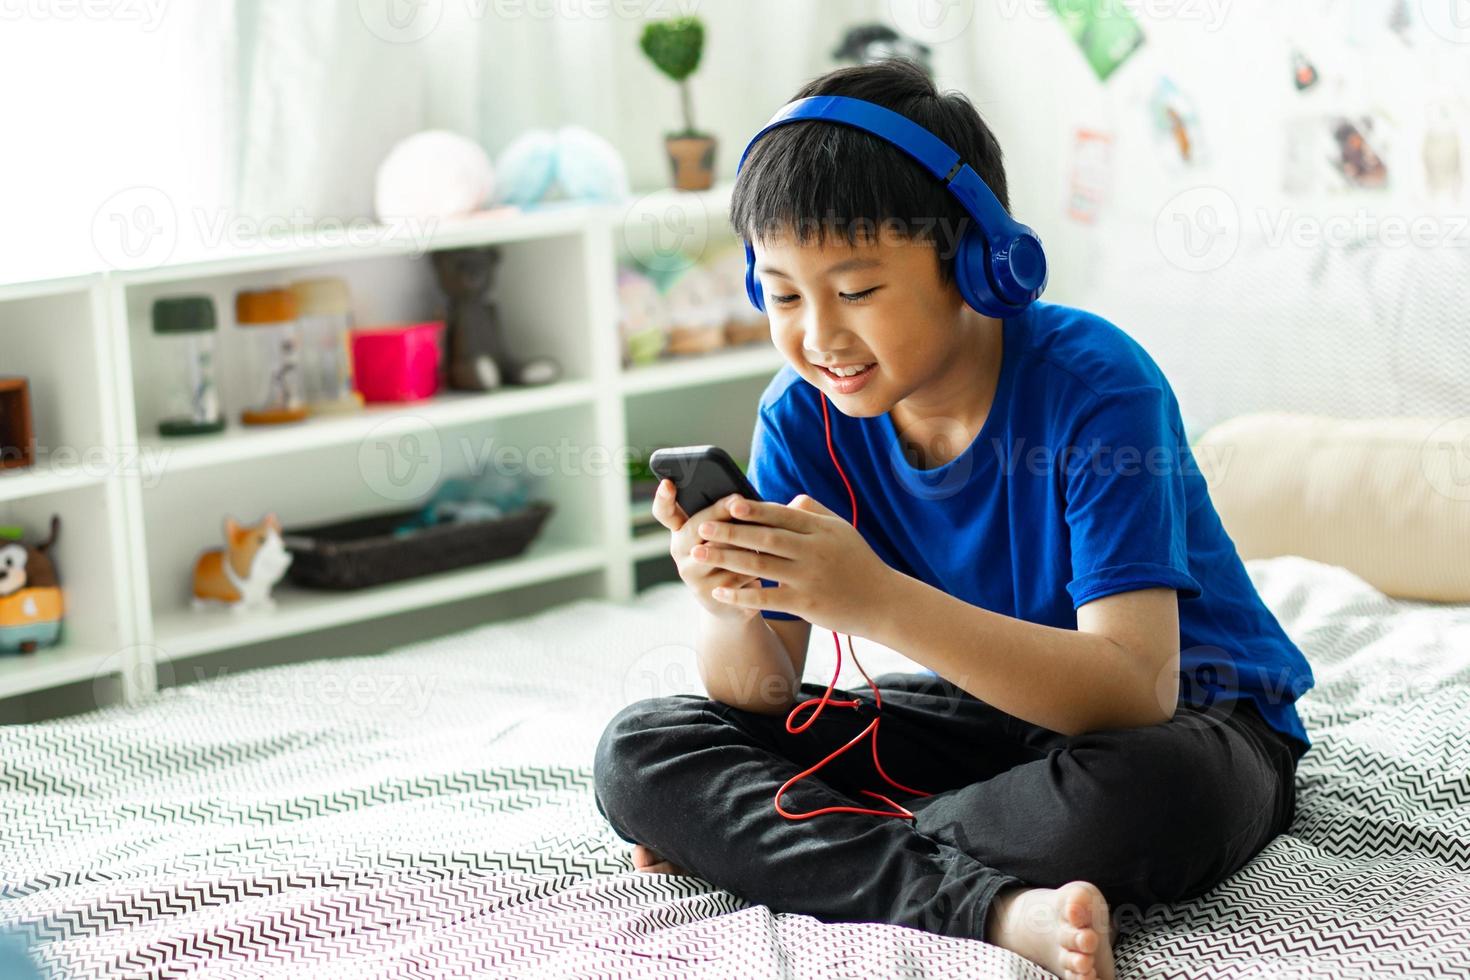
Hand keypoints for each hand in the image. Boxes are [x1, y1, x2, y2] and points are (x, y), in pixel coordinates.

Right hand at [651, 478, 762, 621]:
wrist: (741, 603)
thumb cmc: (740, 554)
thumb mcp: (732, 531)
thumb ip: (729, 513)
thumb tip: (738, 500)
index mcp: (682, 531)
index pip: (665, 512)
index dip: (663, 498)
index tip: (668, 483)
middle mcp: (680, 553)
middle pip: (698, 528)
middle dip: (719, 514)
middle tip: (736, 502)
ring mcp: (693, 576)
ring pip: (720, 551)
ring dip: (746, 542)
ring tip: (764, 535)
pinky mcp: (711, 595)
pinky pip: (737, 575)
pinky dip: (757, 568)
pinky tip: (773, 566)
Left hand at [691, 493, 894, 636]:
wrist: (883, 602)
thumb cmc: (859, 563)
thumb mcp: (842, 530)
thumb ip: (814, 512)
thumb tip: (786, 499)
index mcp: (822, 530)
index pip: (782, 515)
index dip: (754, 509)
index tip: (727, 504)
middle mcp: (814, 551)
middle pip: (765, 538)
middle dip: (729, 532)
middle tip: (701, 527)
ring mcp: (809, 578)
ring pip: (759, 565)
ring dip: (725, 559)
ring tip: (698, 554)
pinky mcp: (805, 603)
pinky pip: (765, 597)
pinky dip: (740, 593)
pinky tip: (719, 591)